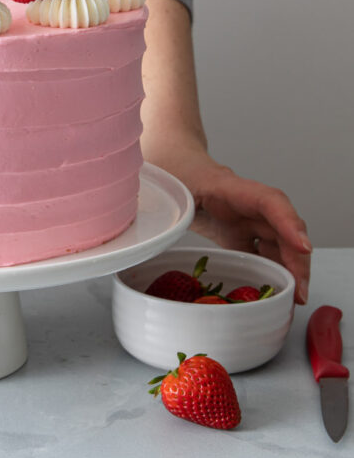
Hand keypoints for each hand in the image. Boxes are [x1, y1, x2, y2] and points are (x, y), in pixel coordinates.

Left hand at [151, 142, 311, 304]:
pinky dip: (272, 270)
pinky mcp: (237, 231)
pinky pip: (262, 250)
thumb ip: (162, 212)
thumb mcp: (163, 190)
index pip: (268, 200)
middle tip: (299, 292)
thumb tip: (153, 239)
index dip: (289, 223)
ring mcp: (244, 217)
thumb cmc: (168, 169)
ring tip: (293, 298)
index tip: (303, 247)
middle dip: (297, 259)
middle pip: (282, 227)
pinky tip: (275, 291)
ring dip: (290, 268)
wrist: (172, 159)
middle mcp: (244, 203)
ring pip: (278, 241)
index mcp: (227, 187)